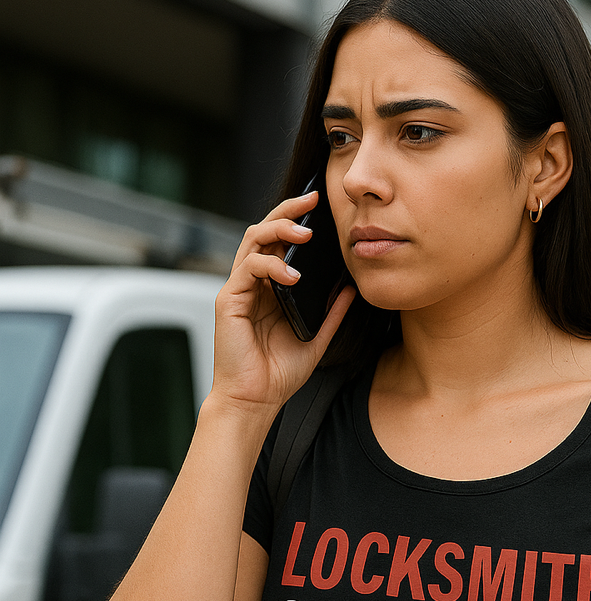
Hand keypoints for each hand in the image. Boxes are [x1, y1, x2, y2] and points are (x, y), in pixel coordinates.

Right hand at [210, 190, 354, 414]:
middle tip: (312, 201)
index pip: (281, 243)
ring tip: (306, 234)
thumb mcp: (317, 337)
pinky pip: (248, 268)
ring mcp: (239, 289)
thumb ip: (332, 313)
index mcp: (271, 288)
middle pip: (264, 231)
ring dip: (279, 230)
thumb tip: (352, 288)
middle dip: (288, 211)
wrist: (255, 400)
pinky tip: (292, 278)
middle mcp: (252, 283)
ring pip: (253, 240)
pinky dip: (271, 266)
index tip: (321, 206)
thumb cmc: (278, 373)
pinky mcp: (229, 300)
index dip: (297, 220)